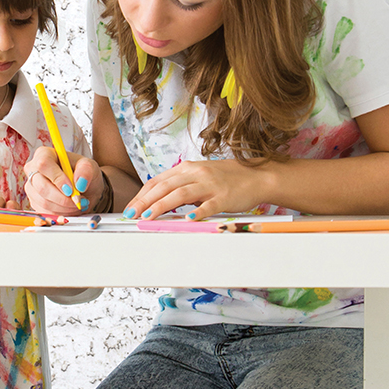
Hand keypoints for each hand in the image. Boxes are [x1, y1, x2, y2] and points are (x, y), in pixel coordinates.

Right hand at [25, 147, 101, 214]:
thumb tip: (80, 183)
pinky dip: (61, 213)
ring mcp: (32, 187)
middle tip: (78, 200)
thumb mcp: (90, 166)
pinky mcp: (34, 202)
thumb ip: (86, 170)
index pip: (43, 164)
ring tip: (78, 203)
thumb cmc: (83, 173)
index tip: (71, 189)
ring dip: (64, 207)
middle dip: (63, 198)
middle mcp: (33, 170)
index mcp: (44, 154)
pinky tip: (70, 208)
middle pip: (41, 187)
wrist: (84, 188)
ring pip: (44, 202)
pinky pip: (44, 211)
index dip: (57, 178)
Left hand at [124, 160, 265, 220]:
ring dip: (162, 205)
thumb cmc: (227, 178)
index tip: (131, 207)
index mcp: (188, 168)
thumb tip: (158, 199)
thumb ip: (181, 185)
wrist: (257, 176)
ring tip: (148, 217)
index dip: (142, 195)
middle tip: (132, 214)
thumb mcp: (200, 176)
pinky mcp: (224, 197)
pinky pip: (209, 205)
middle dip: (145, 201)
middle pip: (165, 187)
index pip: (158, 181)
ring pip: (181, 194)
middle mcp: (196, 174)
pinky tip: (187, 219)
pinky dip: (197, 212)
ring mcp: (210, 185)